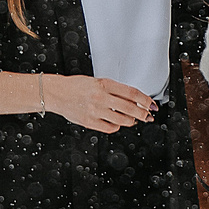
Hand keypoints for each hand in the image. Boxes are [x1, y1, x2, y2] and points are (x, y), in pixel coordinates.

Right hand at [42, 74, 158, 133]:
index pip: (132, 93)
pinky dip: (117, 126)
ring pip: (123, 120)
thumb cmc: (76, 86)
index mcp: (104, 84)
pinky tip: (117, 123)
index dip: (145, 100)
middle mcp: (101, 97)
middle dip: (143, 114)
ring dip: (132, 121)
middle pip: (130, 108)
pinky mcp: (90, 121)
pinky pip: (110, 128)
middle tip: (148, 115)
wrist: (57, 93)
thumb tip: (133, 99)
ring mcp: (95, 110)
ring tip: (133, 119)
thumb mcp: (97, 81)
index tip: (151, 104)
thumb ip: (114, 90)